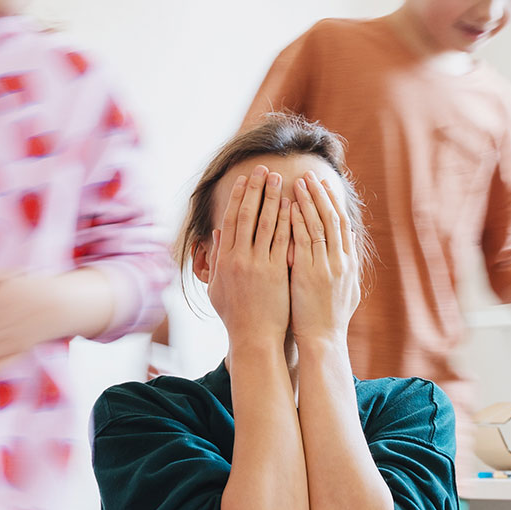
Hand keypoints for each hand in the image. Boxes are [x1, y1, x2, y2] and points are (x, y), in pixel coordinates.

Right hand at [206, 164, 291, 352]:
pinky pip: (284, 241)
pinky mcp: (278, 273)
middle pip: (248, 215)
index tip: (245, 179)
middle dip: (256, 190)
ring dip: (273, 199)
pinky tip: (293, 206)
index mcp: (225, 259)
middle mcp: (240, 259)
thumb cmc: (236, 315)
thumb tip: (217, 232)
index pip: (232, 219)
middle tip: (263, 169)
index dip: (238, 197)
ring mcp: (259, 265)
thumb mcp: (217, 286)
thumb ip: (216, 258)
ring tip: (280, 179)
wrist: (254, 338)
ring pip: (267, 224)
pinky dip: (288, 221)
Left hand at [288, 174, 358, 347]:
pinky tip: (288, 206)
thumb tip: (353, 239)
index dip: (333, 203)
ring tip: (297, 183)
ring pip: (317, 225)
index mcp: (349, 263)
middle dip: (320, 196)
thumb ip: (350, 264)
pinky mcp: (309, 274)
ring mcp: (325, 266)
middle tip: (309, 176)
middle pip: (331, 219)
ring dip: (307, 202)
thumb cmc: (330, 319)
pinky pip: (302, 241)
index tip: (324, 186)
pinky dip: (297, 222)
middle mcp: (340, 261)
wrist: (324, 340)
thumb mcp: (347, 289)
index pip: (342, 224)